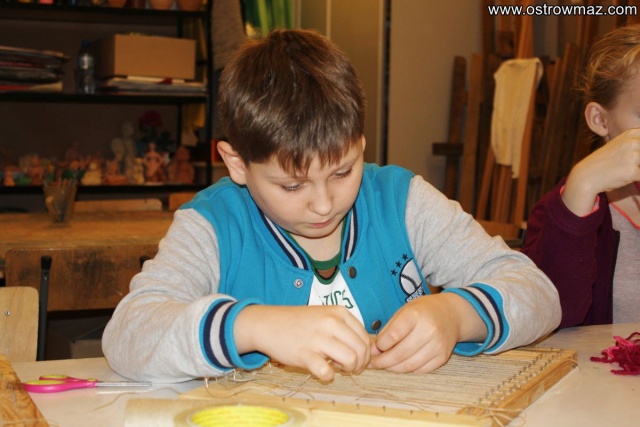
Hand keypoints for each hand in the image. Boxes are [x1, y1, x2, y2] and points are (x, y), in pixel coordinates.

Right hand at [234, 305, 370, 380]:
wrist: (267, 324)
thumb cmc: (298, 322)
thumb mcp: (324, 315)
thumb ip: (344, 327)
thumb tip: (365, 349)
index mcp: (339, 312)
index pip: (365, 336)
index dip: (365, 352)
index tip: (356, 358)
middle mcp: (331, 323)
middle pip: (361, 350)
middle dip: (359, 364)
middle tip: (348, 368)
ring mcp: (318, 338)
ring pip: (351, 360)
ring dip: (348, 370)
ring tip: (337, 368)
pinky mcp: (305, 354)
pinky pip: (327, 372)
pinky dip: (327, 376)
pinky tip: (321, 371)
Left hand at [369, 293, 485, 372]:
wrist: (451, 314)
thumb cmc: (423, 311)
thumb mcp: (403, 311)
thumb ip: (388, 330)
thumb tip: (373, 351)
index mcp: (415, 315)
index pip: (393, 336)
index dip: (380, 346)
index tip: (373, 348)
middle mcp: (428, 330)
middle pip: (400, 354)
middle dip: (382, 362)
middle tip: (372, 363)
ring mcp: (437, 345)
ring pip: (409, 366)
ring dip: (392, 368)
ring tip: (384, 365)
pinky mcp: (442, 357)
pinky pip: (420, 370)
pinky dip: (406, 370)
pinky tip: (399, 365)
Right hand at [563, 128, 639, 215]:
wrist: (586, 176)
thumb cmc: (604, 163)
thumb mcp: (620, 145)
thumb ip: (635, 143)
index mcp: (631, 134)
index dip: (639, 150)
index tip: (634, 157)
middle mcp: (633, 142)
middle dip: (639, 162)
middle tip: (629, 164)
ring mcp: (633, 157)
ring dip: (638, 169)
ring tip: (627, 170)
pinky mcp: (632, 172)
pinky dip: (638, 179)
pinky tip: (628, 178)